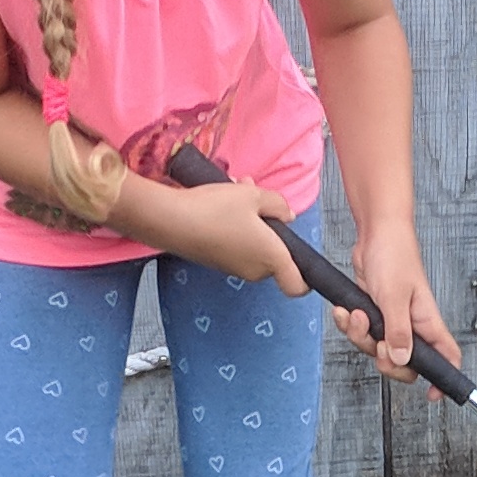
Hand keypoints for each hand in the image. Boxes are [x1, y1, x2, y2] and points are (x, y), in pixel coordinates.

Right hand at [150, 178, 305, 294]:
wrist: (170, 221)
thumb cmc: (217, 208)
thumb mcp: (254, 195)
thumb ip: (278, 205)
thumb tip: (288, 216)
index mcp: (272, 258)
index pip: (297, 286)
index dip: (306, 280)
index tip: (304, 262)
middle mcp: (255, 270)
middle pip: (274, 257)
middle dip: (270, 228)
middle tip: (259, 199)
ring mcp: (233, 268)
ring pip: (253, 246)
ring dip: (251, 222)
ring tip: (237, 191)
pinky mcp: (215, 262)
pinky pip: (236, 246)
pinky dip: (234, 227)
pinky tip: (220, 202)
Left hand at [340, 225, 456, 382]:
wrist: (376, 233)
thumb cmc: (395, 255)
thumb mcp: (394, 297)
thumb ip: (397, 331)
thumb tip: (399, 359)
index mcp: (427, 322)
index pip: (446, 356)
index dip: (444, 378)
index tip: (433, 394)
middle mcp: (412, 324)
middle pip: (404, 362)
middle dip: (383, 360)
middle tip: (376, 345)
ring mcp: (392, 320)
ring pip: (376, 348)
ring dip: (360, 337)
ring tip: (357, 315)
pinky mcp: (375, 313)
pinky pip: (361, 332)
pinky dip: (350, 324)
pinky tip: (347, 310)